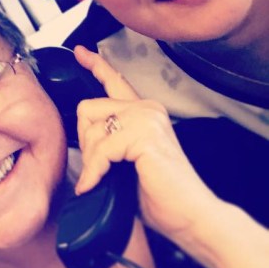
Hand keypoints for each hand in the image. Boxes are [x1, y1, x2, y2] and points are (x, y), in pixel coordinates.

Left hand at [72, 45, 217, 242]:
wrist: (188, 215)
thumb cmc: (158, 194)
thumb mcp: (126, 162)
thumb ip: (109, 143)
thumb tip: (82, 141)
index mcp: (143, 112)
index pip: (115, 82)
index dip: (95, 66)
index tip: (80, 53)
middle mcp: (146, 108)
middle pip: (87, 109)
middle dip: (84, 143)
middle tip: (100, 168)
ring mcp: (147, 118)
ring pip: (91, 130)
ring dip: (91, 161)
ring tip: (107, 178)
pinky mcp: (144, 135)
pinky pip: (100, 150)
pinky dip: (94, 172)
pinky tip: (97, 185)